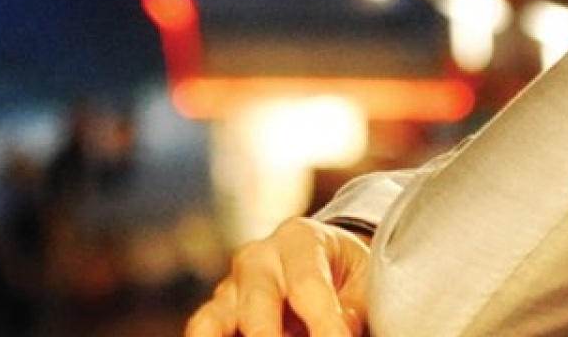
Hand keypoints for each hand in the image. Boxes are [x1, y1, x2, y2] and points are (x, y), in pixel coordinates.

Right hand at [185, 217, 371, 336]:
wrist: (326, 262)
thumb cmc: (348, 273)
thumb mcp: (364, 283)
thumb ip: (351, 313)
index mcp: (298, 239)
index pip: (306, 287)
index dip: (324, 327)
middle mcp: (256, 259)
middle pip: (255, 307)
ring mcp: (230, 288)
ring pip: (213, 322)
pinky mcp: (216, 315)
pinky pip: (203, 331)